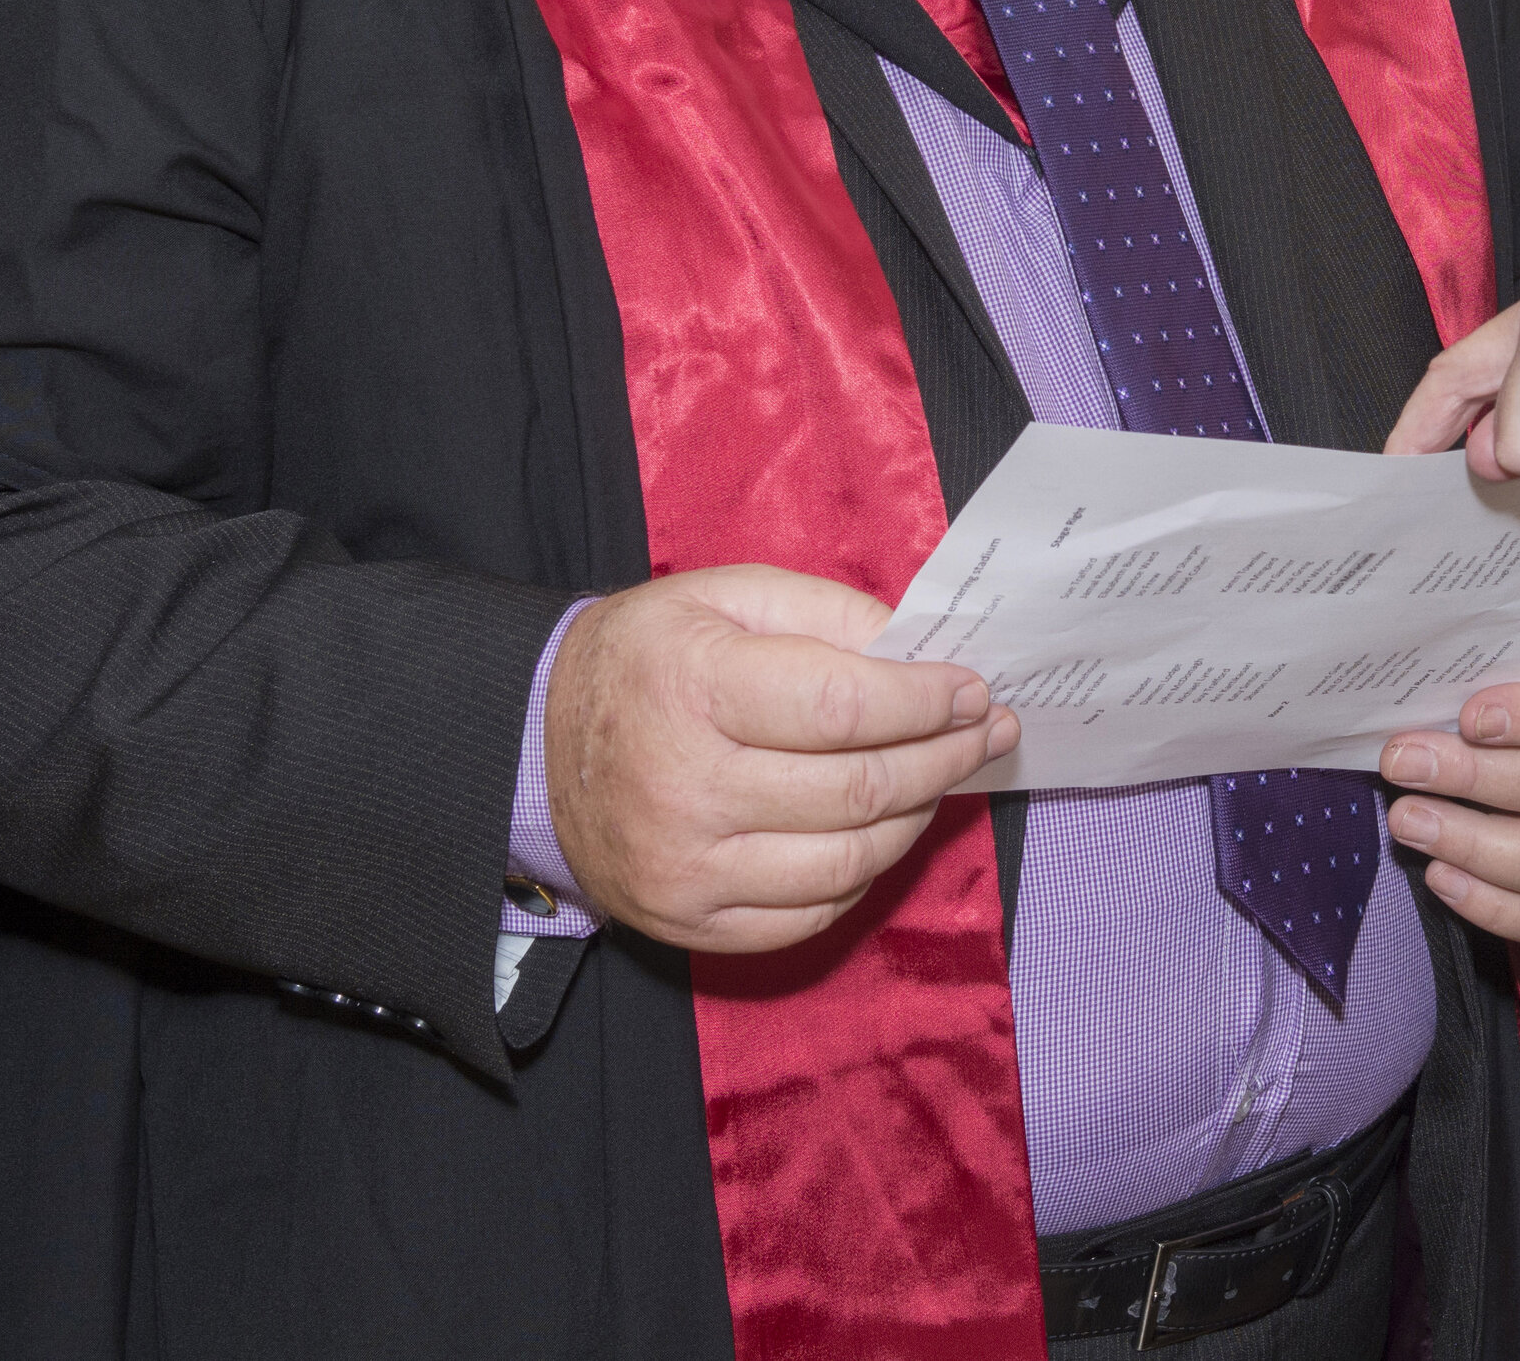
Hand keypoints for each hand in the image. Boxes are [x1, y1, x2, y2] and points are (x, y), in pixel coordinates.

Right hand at [542, 564, 1017, 953]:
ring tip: (940, 779)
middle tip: (986, 733)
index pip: (844, 706)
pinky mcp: (688, 923)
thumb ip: (827, 612)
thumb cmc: (645, 659)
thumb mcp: (723, 596)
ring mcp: (687, 867)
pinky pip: (810, 915)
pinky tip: (879, 831)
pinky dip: (862, 876)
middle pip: (858, 790)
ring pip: (847, 862)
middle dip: (944, 759)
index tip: (974, 690)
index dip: (927, 701)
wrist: (532, 746)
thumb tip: (922, 650)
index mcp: (694, 687)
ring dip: (915, 819)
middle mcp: (687, 786)